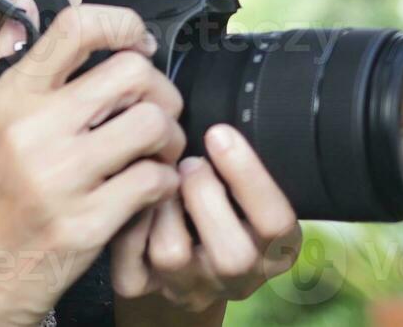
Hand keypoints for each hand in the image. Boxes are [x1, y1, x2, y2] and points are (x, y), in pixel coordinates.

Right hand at [0, 0, 186, 326]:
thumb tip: (21, 9)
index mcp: (9, 99)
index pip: (75, 29)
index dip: (120, 24)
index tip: (137, 41)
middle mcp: (34, 130)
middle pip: (131, 72)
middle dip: (159, 87)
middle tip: (156, 107)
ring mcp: (62, 178)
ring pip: (154, 125)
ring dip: (170, 136)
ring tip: (158, 150)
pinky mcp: (87, 224)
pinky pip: (154, 182)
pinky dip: (164, 183)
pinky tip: (149, 189)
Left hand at [109, 123, 301, 316]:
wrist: (186, 252)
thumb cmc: (222, 199)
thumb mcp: (247, 183)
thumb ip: (240, 162)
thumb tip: (223, 115)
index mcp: (274, 248)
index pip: (275, 223)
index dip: (247, 175)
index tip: (219, 133)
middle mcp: (236, 276)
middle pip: (232, 255)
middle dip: (204, 194)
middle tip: (189, 161)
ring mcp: (189, 287)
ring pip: (172, 255)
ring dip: (161, 205)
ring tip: (159, 175)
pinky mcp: (145, 287)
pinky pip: (129, 262)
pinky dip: (126, 223)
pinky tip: (130, 193)